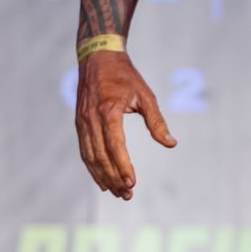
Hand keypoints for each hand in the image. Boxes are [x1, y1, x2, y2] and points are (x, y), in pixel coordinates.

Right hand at [75, 51, 175, 198]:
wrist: (98, 58)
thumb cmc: (126, 76)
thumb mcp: (145, 95)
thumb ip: (157, 121)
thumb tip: (171, 144)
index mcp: (109, 110)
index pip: (115, 146)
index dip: (122, 166)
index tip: (132, 183)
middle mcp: (91, 119)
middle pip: (101, 156)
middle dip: (114, 177)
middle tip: (127, 194)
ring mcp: (82, 123)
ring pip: (90, 157)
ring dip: (103, 177)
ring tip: (117, 192)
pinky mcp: (79, 124)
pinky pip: (85, 151)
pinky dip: (93, 167)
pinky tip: (102, 179)